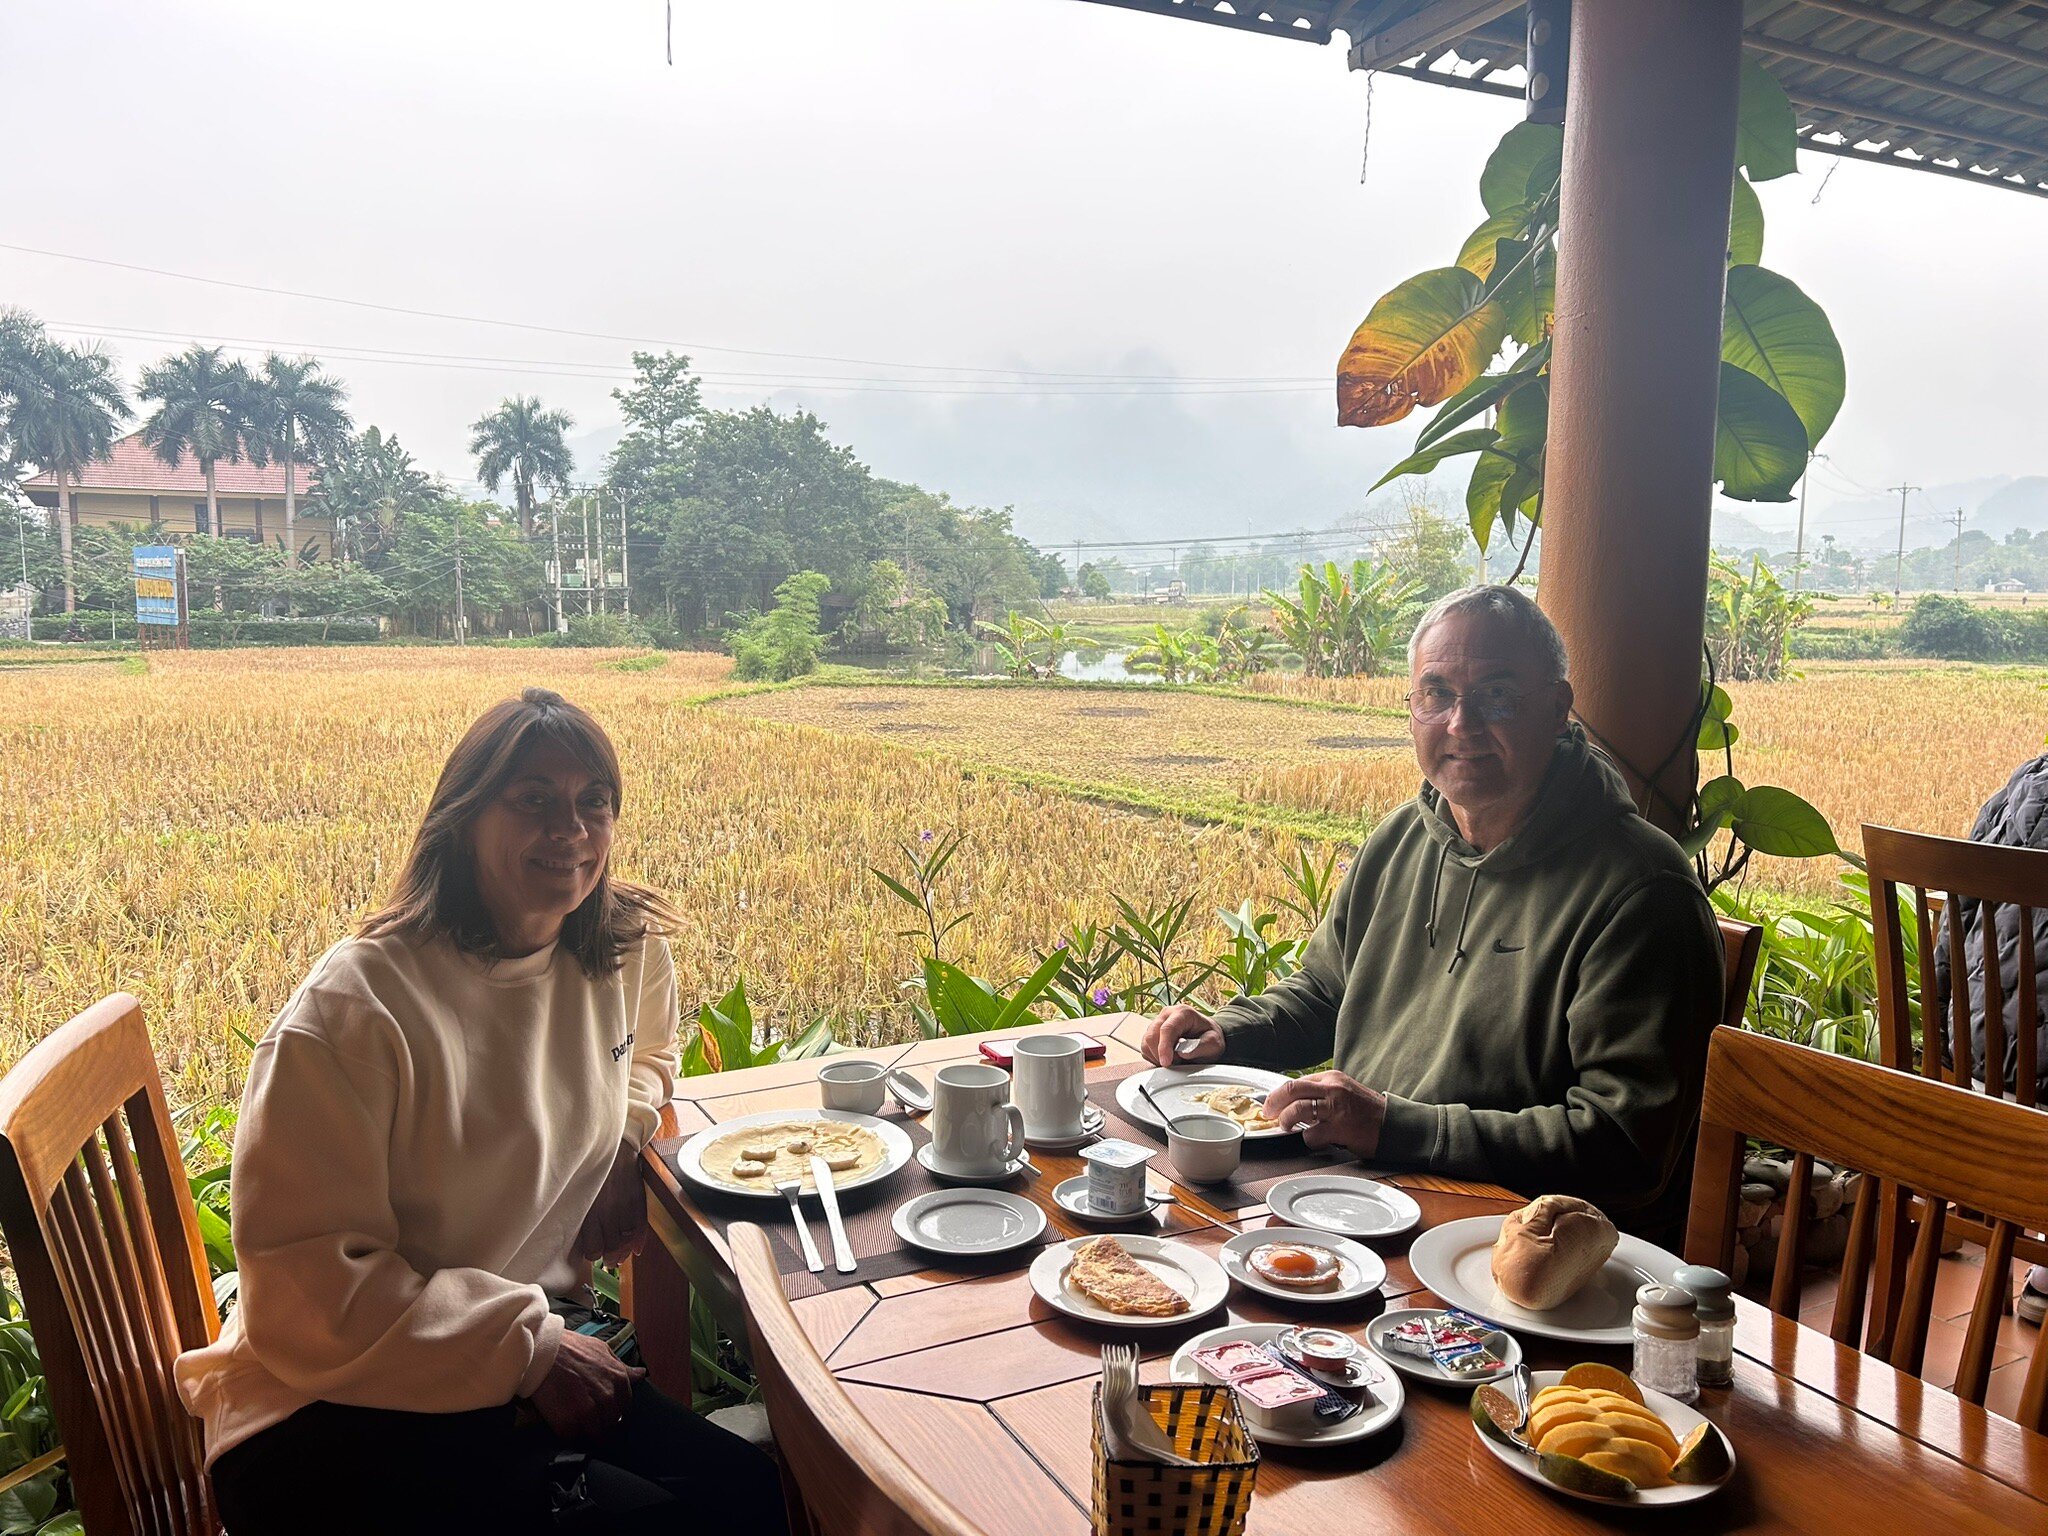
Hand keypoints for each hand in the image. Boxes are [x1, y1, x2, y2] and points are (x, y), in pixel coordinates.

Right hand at [528, 1329, 642, 1445]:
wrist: (542, 1351)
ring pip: (596, 1437)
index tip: (605, 1417)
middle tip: (590, 1425)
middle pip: (612, 1426)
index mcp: (619, 1381)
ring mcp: (589, 1413)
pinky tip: (564, 1429)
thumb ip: (622, 1367)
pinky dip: (570, 1438)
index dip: (614, 1415)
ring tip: (578, 1431)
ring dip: (588, 1436)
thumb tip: (641, 1374)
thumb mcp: (602, 1350)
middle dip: (603, 1428)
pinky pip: (574, 1440)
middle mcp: (608, 1398)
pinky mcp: (568, 1424)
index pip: (625, 1410)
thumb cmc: (571, 1348)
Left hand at [575, 1140, 647, 1264]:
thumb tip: (586, 1237)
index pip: (593, 1249)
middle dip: (611, 1257)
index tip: (594, 1253)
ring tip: (621, 1254)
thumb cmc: (593, 1171)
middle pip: (612, 1247)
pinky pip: (641, 1227)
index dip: (594, 1254)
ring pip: (627, 1241)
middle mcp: (608, 1213)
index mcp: (589, 1212)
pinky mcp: (638, 1200)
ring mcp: (625, 1207)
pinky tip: (636, 1249)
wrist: (614, 1148)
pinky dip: (639, 1241)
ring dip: (625, 1251)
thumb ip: (583, 1215)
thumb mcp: (581, 1193)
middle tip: (609, 1260)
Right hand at [1141, 1005, 1224, 1067]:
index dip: (1164, 1047)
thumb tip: (1182, 1052)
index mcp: (1183, 1013)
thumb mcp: (1214, 1043)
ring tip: (1176, 1058)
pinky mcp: (1151, 1033)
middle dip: (1162, 1054)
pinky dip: (1154, 1057)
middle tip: (1178, 1062)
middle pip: (1152, 1036)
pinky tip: (1168, 1057)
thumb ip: (1201, 1047)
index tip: (1166, 1062)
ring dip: (1158, 1057)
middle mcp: (1167, 1015)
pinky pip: (1145, 1048)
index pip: (1167, 1029)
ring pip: (1146, 1043)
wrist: (1206, 1037)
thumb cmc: (1210, 1038)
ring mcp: (1157, 1023)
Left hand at [1261, 1071, 1385, 1156]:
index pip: (1295, 1082)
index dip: (1277, 1094)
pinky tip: (1318, 1140)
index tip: (1270, 1103)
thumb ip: (1321, 1093)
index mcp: (1332, 1078)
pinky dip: (1309, 1140)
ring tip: (1287, 1127)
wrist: (1393, 1124)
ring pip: (1297, 1109)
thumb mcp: (1344, 1092)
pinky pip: (1312, 1135)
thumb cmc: (1367, 1111)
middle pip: (1291, 1090)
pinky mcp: (1340, 1127)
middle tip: (1268, 1113)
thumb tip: (1292, 1102)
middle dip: (1273, 1102)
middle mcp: (1333, 1089)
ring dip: (1286, 1121)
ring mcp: (1336, 1108)